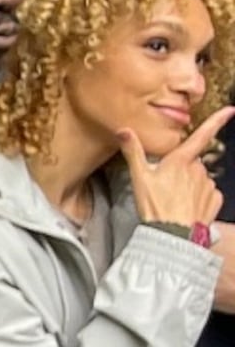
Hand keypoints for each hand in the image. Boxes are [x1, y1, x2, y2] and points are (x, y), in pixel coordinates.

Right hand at [126, 106, 230, 228]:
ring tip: (173, 199)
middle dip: (182, 169)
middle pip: (192, 162)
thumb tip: (124, 130)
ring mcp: (209, 186)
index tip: (230, 111)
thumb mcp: (139, 177)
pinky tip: (186, 206)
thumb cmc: (155, 206)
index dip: (216, 121)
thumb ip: (133, 152)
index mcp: (181, 161)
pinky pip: (208, 194)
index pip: (201, 136)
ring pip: (200, 178)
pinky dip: (199, 197)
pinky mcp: (215, 201)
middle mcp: (199, 170)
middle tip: (164, 184)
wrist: (173, 236)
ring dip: (190, 184)